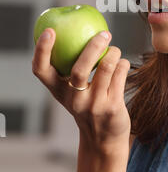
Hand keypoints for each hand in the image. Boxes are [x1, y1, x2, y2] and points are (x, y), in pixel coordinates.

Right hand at [32, 28, 131, 154]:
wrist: (104, 140)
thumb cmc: (88, 106)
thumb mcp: (73, 93)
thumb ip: (71, 70)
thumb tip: (77, 31)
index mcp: (59, 92)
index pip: (41, 71)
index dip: (42, 50)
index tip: (50, 32)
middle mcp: (74, 100)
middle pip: (79, 69)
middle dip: (93, 47)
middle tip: (103, 33)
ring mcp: (94, 105)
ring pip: (106, 68)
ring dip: (113, 53)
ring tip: (114, 49)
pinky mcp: (113, 107)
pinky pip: (120, 74)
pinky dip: (123, 63)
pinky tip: (122, 63)